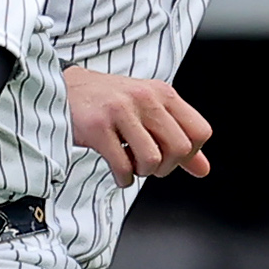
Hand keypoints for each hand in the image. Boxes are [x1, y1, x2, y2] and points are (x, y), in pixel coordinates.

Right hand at [67, 68, 212, 181]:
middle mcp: (145, 98)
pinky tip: (118, 172)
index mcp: (163, 94)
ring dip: (142, 172)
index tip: (170, 156)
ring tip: (130, 164)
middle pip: (180, 149)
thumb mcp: (150, 113)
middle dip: (166, 167)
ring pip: (152, 159)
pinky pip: (122, 166)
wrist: (65, 90)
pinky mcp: (97, 127)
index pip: (200, 132)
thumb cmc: (109, 104)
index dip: (190, 154)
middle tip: (149, 164)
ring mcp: (121, 111)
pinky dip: (123, 178)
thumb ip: (178, 139)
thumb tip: (203, 169)